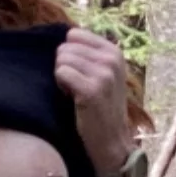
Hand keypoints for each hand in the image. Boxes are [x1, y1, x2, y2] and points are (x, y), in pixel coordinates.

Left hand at [56, 26, 136, 169]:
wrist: (111, 141)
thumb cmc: (101, 107)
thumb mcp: (103, 74)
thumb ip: (88, 54)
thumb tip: (63, 36)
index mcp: (114, 52)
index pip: (74, 35)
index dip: (70, 54)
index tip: (80, 73)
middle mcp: (112, 59)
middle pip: (65, 47)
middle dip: (64, 66)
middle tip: (76, 86)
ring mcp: (104, 74)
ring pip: (61, 59)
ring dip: (62, 77)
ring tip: (75, 93)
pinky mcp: (92, 90)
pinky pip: (61, 72)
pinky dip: (61, 86)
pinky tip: (72, 98)